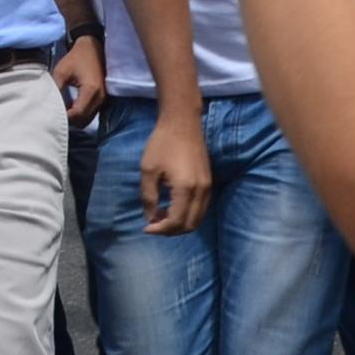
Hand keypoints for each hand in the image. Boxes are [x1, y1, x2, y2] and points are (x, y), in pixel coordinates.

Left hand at [50, 33, 106, 124]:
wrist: (93, 46)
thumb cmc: (76, 57)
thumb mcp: (61, 71)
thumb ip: (55, 89)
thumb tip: (46, 105)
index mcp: (91, 91)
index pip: (77, 114)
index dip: (64, 118)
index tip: (52, 115)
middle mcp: (100, 98)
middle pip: (84, 121)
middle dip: (69, 121)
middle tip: (55, 115)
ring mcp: (103, 99)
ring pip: (88, 119)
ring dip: (75, 119)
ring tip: (62, 111)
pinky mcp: (103, 99)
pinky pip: (92, 113)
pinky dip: (81, 114)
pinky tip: (70, 107)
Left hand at [137, 108, 211, 235]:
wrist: (182, 123)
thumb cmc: (162, 144)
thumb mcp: (148, 171)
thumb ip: (148, 197)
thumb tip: (150, 218)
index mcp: (185, 189)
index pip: (176, 222)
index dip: (160, 229)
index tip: (146, 227)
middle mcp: (201, 191)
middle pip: (190, 225)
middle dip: (171, 230)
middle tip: (153, 225)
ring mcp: (208, 187)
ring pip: (198, 218)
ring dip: (180, 224)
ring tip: (161, 217)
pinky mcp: (209, 182)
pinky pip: (201, 208)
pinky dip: (188, 215)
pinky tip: (172, 208)